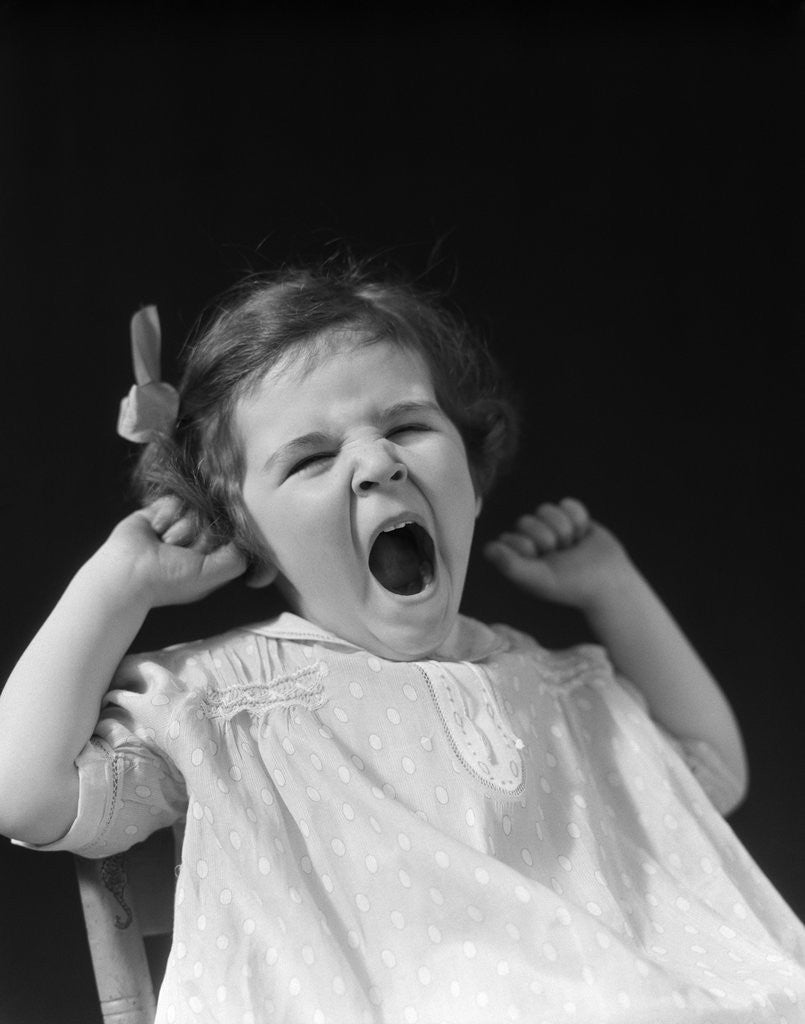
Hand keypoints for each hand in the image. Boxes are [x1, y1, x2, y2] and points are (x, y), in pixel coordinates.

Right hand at [94, 496, 246, 607]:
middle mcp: (199, 539)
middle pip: (216, 518)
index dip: (220, 540)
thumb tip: (244, 536)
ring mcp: (181, 523)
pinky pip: (177, 499)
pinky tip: (156, 531)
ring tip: (164, 544)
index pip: (232, 533)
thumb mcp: (212, 574)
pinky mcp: (162, 510)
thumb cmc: (169, 580)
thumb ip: (237, 557)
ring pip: (197, 506)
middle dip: (199, 534)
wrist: (128, 573)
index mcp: (211, 557)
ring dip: (180, 527)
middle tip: (179, 553)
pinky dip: (166, 515)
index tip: (203, 555)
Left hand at [483, 497, 634, 611]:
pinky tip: (584, 534)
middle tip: (562, 555)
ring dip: (565, 528)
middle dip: (548, 537)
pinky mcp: (572, 518)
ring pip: (546, 509)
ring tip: (574, 546)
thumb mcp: (539, 579)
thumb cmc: (572, 586)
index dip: (526, 545)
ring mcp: (552, 528)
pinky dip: (579, 518)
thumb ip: (511, 565)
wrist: (611, 582)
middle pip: (526, 520)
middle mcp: (532, 542)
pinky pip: (568, 504)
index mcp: (520, 558)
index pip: (508, 537)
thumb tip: (487, 548)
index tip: (541, 560)